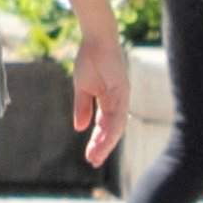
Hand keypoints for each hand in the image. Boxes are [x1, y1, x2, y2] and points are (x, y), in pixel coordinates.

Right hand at [70, 30, 131, 167]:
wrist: (95, 39)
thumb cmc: (89, 59)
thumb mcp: (82, 88)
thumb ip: (82, 108)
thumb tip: (80, 128)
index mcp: (109, 100)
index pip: (104, 126)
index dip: (97, 141)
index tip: (89, 156)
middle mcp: (118, 102)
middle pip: (112, 130)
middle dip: (102, 147)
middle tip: (92, 162)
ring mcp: (122, 97)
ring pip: (116, 127)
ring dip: (106, 143)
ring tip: (96, 157)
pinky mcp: (123, 92)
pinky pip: (118, 115)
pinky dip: (111, 129)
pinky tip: (103, 141)